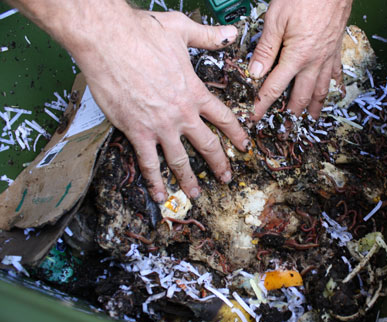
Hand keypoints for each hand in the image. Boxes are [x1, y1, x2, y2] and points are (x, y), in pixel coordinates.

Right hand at [70, 9, 248, 201]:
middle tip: (226, 177)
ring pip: (180, 160)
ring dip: (189, 179)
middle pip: (208, 145)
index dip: (237, 134)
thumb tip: (230, 33)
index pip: (224, 118)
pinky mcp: (137, 132)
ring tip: (196, 194)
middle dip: (220, 164)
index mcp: (195, 92)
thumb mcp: (182, 29)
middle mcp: (182, 114)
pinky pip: (148, 163)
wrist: (108, 40)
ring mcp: (160, 126)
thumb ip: (208, 36)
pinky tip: (159, 194)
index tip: (245, 146)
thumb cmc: (142, 33)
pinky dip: (154, 181)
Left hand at [248, 0, 351, 119]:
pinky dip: (333, 87)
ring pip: (321, 90)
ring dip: (314, 109)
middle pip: (300, 96)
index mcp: (297, 56)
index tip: (254, 118)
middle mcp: (314, 62)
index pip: (274, 88)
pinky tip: (332, 94)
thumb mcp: (276, 18)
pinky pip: (336, 74)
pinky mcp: (336, 48)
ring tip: (309, 122)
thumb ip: (266, 48)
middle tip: (284, 131)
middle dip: (290, 116)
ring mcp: (328, 57)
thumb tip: (255, 73)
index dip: (262, 105)